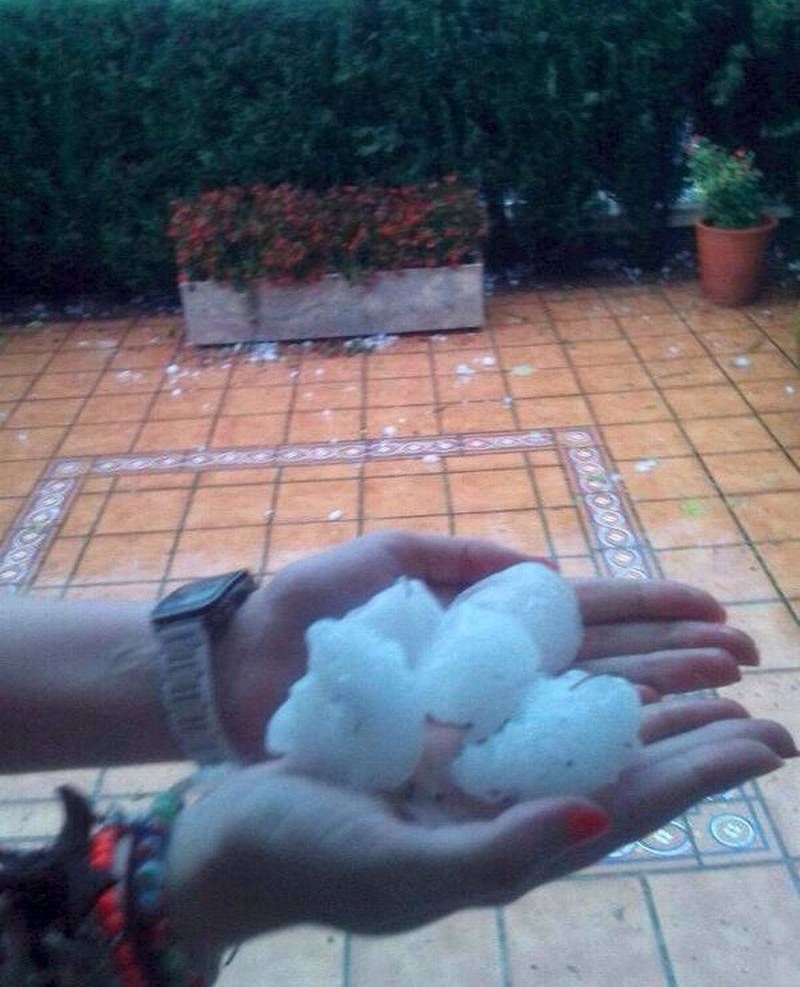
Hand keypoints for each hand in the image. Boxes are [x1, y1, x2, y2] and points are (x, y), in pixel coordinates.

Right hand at [166, 696, 794, 968]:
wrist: (240, 837)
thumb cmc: (313, 858)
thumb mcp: (402, 869)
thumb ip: (497, 854)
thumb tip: (593, 813)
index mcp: (514, 844)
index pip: (630, 806)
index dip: (702, 775)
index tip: (766, 738)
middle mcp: (511, 805)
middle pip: (623, 764)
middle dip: (694, 736)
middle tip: (760, 699)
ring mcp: (481, 772)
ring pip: (585, 730)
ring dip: (647, 703)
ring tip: (701, 675)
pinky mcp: (448, 742)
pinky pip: (530, 707)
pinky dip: (576, 685)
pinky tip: (603, 665)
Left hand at [215, 531, 758, 759]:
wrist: (240, 671)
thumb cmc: (308, 610)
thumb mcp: (390, 558)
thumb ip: (462, 558)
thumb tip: (544, 570)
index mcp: (486, 616)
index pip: (586, 609)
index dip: (649, 606)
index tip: (709, 604)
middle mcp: (497, 671)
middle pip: (606, 659)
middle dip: (678, 655)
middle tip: (748, 655)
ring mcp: (483, 717)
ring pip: (589, 705)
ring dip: (662, 699)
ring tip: (729, 695)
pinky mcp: (456, 757)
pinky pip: (540, 750)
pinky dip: (599, 748)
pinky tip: (655, 750)